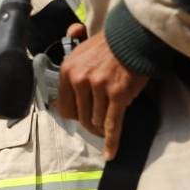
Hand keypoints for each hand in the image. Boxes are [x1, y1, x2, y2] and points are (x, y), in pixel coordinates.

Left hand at [55, 24, 148, 159]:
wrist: (132, 36)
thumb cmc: (107, 45)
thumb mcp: (79, 52)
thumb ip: (69, 71)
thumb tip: (58, 98)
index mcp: (67, 71)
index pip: (64, 107)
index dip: (75, 116)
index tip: (82, 118)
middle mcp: (79, 80)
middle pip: (81, 117)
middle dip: (90, 124)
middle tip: (99, 125)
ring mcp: (98, 88)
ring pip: (96, 121)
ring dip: (102, 129)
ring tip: (108, 129)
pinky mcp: (117, 95)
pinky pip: (112, 124)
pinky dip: (111, 141)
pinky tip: (110, 154)